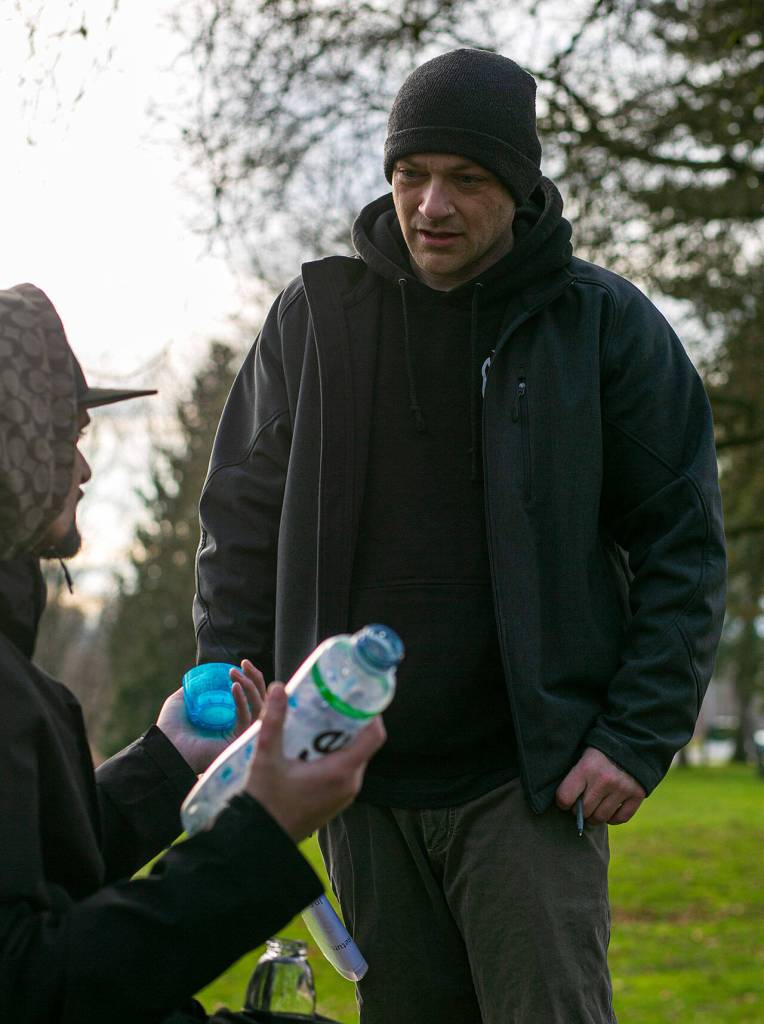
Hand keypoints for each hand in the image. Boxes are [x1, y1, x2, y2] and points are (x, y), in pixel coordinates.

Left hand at [157, 660, 265, 773]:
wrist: (164, 744)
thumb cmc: (171, 726)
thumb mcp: (184, 699)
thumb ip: (198, 687)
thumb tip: (209, 674)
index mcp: (227, 719)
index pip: (249, 697)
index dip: (250, 679)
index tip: (244, 663)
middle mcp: (236, 727)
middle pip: (258, 700)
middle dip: (255, 679)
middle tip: (245, 664)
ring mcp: (239, 736)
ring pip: (258, 708)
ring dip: (250, 686)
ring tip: (235, 673)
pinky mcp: (237, 742)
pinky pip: (247, 719)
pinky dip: (242, 701)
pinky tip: (235, 687)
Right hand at [245, 683, 386, 841]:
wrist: (259, 840)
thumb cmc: (265, 802)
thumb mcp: (267, 757)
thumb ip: (274, 721)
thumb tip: (279, 687)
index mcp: (341, 772)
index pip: (374, 736)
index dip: (369, 713)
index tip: (353, 697)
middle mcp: (350, 784)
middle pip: (362, 744)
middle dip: (347, 722)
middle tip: (327, 704)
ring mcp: (345, 795)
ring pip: (352, 757)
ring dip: (338, 739)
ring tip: (316, 723)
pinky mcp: (336, 801)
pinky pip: (344, 772)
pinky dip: (333, 756)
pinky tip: (309, 748)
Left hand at [555, 746, 645, 825]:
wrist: (631, 739)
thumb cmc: (600, 749)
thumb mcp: (582, 754)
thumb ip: (574, 776)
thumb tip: (564, 801)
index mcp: (586, 767)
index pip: (565, 798)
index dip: (562, 802)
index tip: (565, 800)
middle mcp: (604, 779)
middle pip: (584, 811)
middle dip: (579, 811)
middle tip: (580, 804)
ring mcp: (622, 788)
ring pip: (601, 818)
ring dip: (595, 817)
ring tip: (593, 808)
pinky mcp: (637, 794)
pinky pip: (621, 818)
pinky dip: (613, 818)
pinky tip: (609, 810)